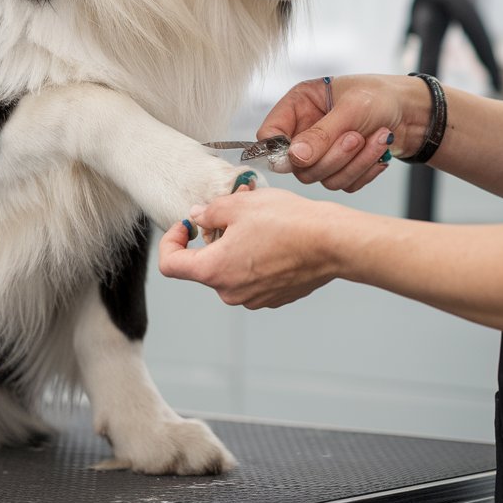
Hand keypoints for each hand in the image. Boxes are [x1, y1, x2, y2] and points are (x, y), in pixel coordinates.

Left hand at [158, 187, 341, 308]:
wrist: (331, 242)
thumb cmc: (287, 223)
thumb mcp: (238, 204)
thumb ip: (209, 212)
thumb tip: (198, 217)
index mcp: (214, 271)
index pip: (171, 265)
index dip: (171, 241)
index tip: (186, 225)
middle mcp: (230, 292)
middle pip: (204, 266)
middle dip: (210, 240)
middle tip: (230, 214)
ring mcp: (253, 298)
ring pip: (229, 271)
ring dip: (234, 248)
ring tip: (257, 225)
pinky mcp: (274, 297)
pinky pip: (252, 278)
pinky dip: (254, 259)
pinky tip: (273, 240)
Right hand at [258, 75, 416, 189]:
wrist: (414, 111)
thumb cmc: (380, 97)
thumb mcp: (351, 109)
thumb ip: (321, 134)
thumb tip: (294, 158)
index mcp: (298, 106)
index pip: (269, 135)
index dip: (278, 149)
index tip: (300, 154)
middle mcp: (304, 131)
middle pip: (297, 166)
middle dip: (332, 155)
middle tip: (356, 137)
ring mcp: (322, 152)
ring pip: (322, 178)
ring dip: (354, 162)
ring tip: (378, 137)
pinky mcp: (340, 168)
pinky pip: (343, 184)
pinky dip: (364, 170)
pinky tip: (379, 151)